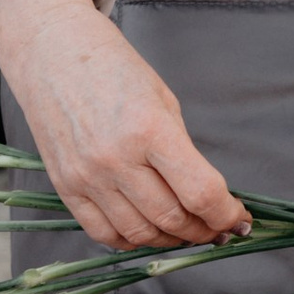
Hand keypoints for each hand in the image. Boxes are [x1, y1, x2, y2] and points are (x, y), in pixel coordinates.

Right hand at [0, 0, 249, 253]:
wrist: (53, 53)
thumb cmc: (115, 69)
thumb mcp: (163, 100)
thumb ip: (182, 151)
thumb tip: (206, 196)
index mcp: (150, 129)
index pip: (200, 192)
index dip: (226, 214)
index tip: (240, 219)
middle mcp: (116, 159)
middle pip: (173, 218)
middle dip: (204, 230)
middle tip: (219, 228)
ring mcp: (87, 177)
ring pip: (139, 232)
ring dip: (171, 240)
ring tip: (188, 232)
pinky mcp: (64, 187)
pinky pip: (103, 233)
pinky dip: (131, 240)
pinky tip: (150, 232)